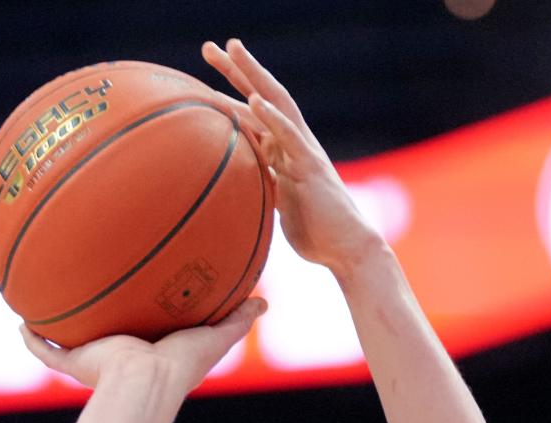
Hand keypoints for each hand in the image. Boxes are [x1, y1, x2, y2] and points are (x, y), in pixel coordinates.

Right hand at [20, 294, 264, 393]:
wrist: (145, 382)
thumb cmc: (180, 365)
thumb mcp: (214, 336)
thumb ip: (237, 319)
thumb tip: (264, 301)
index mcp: (147, 352)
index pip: (141, 332)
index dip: (138, 317)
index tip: (135, 298)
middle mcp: (117, 355)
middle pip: (102, 336)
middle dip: (95, 320)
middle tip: (88, 294)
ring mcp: (92, 360)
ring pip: (69, 343)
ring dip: (57, 327)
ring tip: (43, 303)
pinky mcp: (74, 363)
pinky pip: (46, 351)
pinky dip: (33, 339)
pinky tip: (21, 322)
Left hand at [203, 38, 382, 278]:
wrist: (346, 248)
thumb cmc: (313, 230)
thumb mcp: (277, 205)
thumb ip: (260, 187)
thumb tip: (234, 188)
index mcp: (282, 149)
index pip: (253, 111)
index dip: (230, 90)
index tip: (204, 70)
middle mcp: (293, 141)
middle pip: (263, 95)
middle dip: (236, 69)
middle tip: (209, 46)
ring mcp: (303, 150)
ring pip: (278, 104)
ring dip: (254, 77)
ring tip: (233, 51)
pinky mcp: (311, 167)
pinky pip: (291, 138)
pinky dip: (274, 118)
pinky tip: (256, 99)